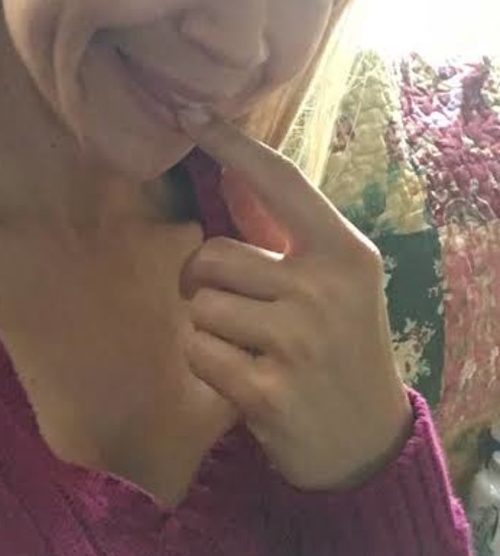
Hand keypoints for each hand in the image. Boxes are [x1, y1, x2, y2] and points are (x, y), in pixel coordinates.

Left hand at [177, 109, 412, 491]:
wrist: (365, 443)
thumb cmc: (341, 347)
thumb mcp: (335, 283)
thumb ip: (286, 235)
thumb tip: (227, 172)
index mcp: (344, 252)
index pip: (281, 181)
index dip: (232, 145)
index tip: (190, 112)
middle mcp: (325, 289)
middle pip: (213, 255)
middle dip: (203, 281)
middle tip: (232, 308)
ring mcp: (299, 340)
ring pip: (199, 305)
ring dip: (207, 327)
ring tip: (247, 348)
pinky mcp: (269, 390)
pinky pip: (197, 351)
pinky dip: (205, 363)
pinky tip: (240, 378)